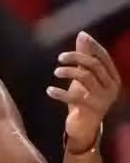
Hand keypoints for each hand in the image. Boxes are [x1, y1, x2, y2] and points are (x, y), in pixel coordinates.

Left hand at [47, 31, 121, 152]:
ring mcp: (103, 99)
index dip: (92, 45)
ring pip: (85, 77)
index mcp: (112, 77)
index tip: (80, 36)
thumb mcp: (84, 77)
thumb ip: (85, 57)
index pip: (104, 57)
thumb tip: (83, 35)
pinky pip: (74, 97)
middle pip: (94, 65)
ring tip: (56, 72)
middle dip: (77, 57)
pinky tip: (49, 90)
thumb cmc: (84, 98)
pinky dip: (59, 92)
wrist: (84, 127)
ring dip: (68, 72)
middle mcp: (111, 87)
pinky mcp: (91, 110)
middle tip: (60, 58)